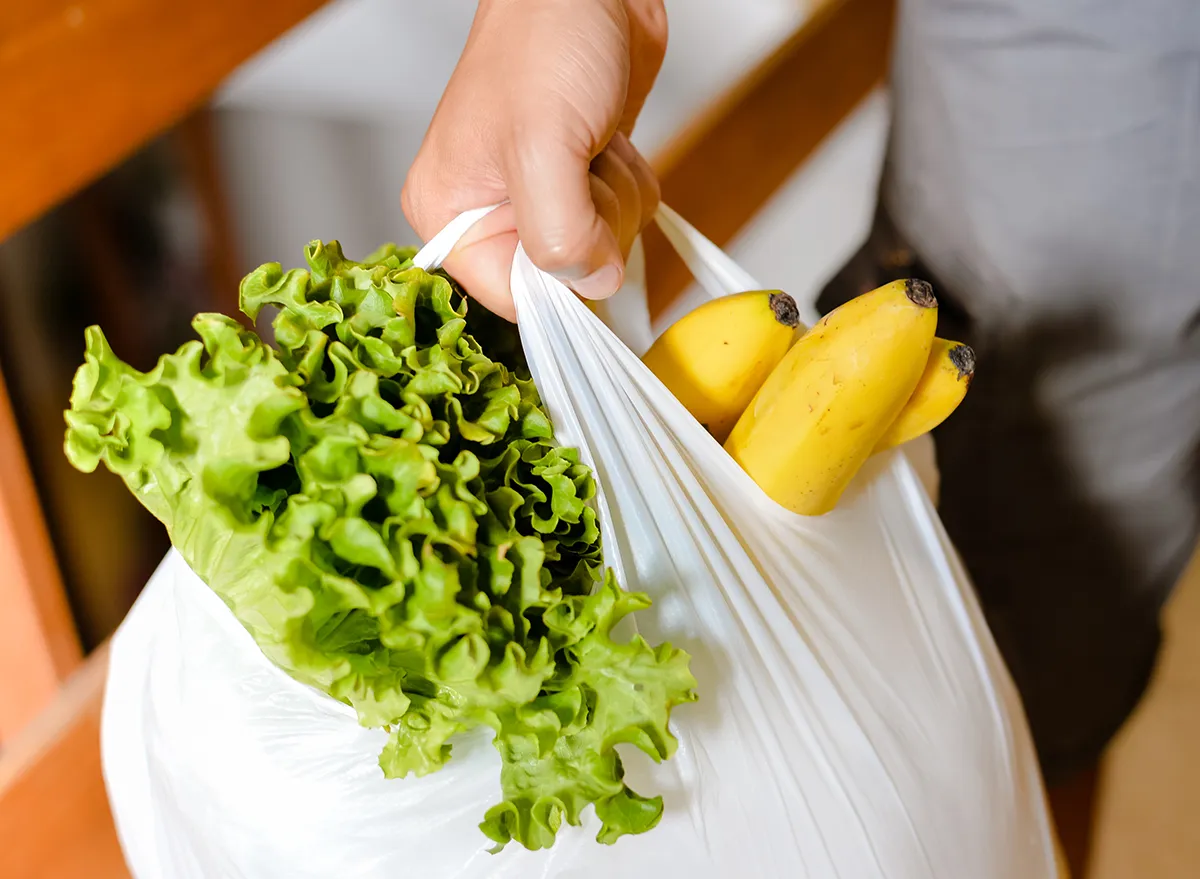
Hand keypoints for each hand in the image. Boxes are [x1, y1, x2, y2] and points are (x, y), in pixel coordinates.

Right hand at [403, 0, 666, 319]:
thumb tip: (591, 284)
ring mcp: (539, 198)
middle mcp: (491, 213)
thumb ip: (558, 235)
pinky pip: (624, 217)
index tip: (584, 235)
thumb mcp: (542, 146)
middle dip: (596, 224)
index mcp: (452, 215)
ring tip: (592, 140)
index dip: (562, 285)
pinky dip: (631, 181)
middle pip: (565, 278)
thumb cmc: (544, 39)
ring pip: (604, 249)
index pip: (513, 300)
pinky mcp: (580, 181)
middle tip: (581, 163)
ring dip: (618, 196)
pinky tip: (608, 138)